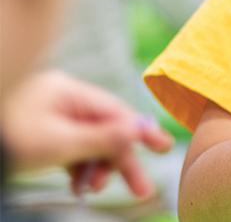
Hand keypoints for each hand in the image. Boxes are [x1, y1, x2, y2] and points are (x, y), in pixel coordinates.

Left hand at [1, 71, 173, 197]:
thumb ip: (103, 136)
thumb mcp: (59, 143)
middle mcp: (63, 100)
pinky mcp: (44, 133)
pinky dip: (79, 167)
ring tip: (92, 189)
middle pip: (105, 129)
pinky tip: (78, 185)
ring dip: (97, 167)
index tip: (165, 147)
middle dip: (119, 161)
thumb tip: (140, 128)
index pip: (116, 110)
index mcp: (67, 91)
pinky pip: (73, 148)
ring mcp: (53, 116)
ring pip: (90, 142)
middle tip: (141, 189)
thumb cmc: (10, 138)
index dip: (141, 130)